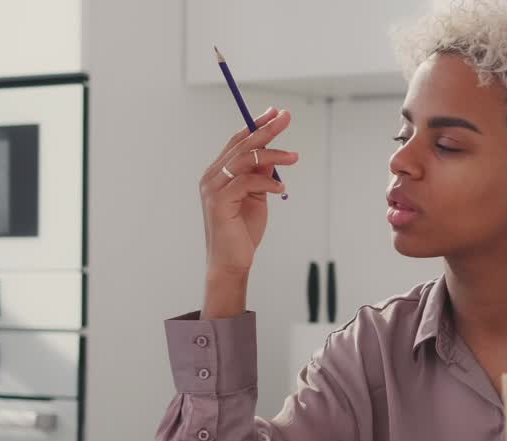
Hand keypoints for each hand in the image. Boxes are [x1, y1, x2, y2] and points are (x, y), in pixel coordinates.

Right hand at [198, 107, 298, 275]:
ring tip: (294, 157)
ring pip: (245, 160)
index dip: (256, 125)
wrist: (231, 262)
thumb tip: (273, 155)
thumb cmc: (242, 231)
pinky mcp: (219, 201)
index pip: (238, 141)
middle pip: (242, 144)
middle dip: (266, 129)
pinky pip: (247, 182)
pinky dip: (267, 182)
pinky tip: (281, 187)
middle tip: (286, 117)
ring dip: (273, 155)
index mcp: (219, 173)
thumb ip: (260, 176)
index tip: (276, 113)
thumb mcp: (256, 197)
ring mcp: (213, 188)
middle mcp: (212, 176)